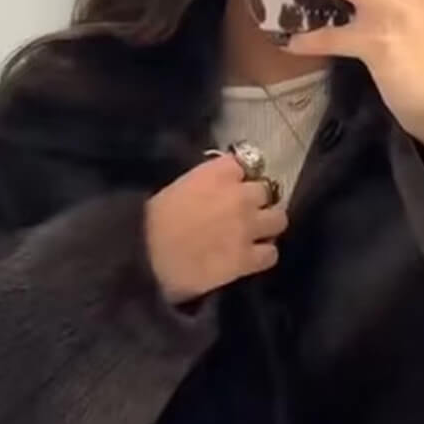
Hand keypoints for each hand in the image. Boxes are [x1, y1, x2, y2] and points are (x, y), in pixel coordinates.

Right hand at [146, 156, 286, 305]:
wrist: (145, 260)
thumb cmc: (147, 223)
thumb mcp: (174, 187)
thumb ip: (201, 182)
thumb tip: (211, 187)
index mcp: (217, 173)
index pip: (244, 163)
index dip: (238, 176)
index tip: (230, 185)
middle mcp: (240, 196)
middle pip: (266, 190)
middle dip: (256, 200)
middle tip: (242, 212)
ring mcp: (248, 228)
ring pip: (279, 219)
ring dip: (268, 224)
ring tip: (254, 234)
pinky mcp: (248, 259)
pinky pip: (271, 254)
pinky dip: (263, 255)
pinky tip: (251, 258)